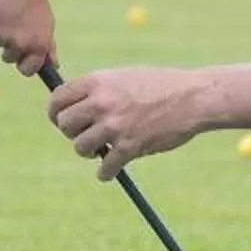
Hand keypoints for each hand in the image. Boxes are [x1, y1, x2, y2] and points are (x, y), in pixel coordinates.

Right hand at [0, 0, 57, 77]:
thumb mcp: (46, 25)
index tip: (23, 59)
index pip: (29, 70)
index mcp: (39, 45)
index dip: (25, 65)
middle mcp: (22, 44)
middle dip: (10, 48)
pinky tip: (2, 7)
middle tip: (15, 30)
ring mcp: (5, 37)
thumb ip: (48, 46)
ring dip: (3, 33)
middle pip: (10, 58)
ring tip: (11, 14)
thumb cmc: (36, 1)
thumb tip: (54, 65)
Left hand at [47, 66, 214, 178]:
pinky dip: (106, 172)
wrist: (194, 98)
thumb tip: (73, 106)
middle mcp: (102, 102)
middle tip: (87, 136)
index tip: (63, 121)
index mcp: (98, 82)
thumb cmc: (161, 86)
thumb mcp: (124, 77)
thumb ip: (99, 89)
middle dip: (73, 133)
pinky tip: (112, 169)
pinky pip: (104, 168)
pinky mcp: (130, 146)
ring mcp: (115, 125)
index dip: (56, 113)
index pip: (57, 99)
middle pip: (65, 125)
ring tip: (102, 150)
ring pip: (80, 147)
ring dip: (89, 152)